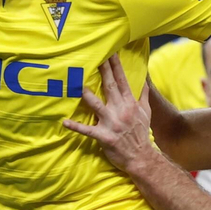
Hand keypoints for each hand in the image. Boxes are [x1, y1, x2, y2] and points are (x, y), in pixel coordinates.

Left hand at [63, 55, 158, 173]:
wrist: (141, 157)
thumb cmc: (141, 133)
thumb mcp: (145, 112)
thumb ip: (143, 94)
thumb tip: (144, 79)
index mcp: (130, 103)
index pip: (122, 80)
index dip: (116, 66)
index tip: (110, 52)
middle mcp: (121, 110)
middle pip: (109, 87)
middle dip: (102, 71)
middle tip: (94, 56)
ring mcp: (112, 123)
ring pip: (96, 105)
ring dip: (86, 95)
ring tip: (76, 85)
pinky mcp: (104, 136)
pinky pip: (87, 130)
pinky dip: (76, 126)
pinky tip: (64, 122)